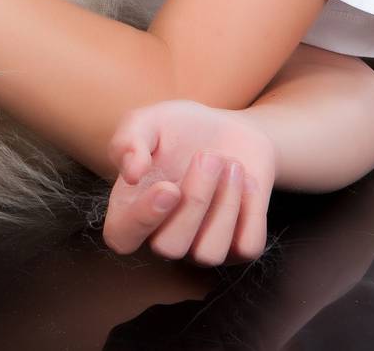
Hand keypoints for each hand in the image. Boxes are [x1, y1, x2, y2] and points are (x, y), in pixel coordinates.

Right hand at [100, 99, 275, 266]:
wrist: (230, 130)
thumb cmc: (179, 128)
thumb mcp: (147, 121)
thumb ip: (128, 141)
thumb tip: (131, 174)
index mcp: (130, 209)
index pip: (122, 238)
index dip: (142, 220)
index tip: (169, 187)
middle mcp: (162, 235)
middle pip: (170, 247)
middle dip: (195, 200)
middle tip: (208, 157)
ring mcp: (199, 247)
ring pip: (209, 252)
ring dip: (225, 203)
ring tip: (231, 163)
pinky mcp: (237, 248)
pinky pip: (247, 245)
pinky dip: (252, 209)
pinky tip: (246, 180)